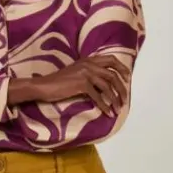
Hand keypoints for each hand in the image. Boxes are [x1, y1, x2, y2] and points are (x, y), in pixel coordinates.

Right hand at [15, 56, 130, 115]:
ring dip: (115, 99)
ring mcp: (86, 73)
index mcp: (89, 59)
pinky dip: (105, 106)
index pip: (111, 59)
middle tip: (125, 98)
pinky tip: (108, 113)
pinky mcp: (82, 84)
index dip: (121, 68)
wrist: (45, 86)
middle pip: (113, 73)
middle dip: (122, 87)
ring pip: (108, 86)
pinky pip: (98, 96)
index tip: (127, 78)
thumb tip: (103, 83)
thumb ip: (89, 73)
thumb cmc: (58, 82)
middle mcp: (89, 64)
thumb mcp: (76, 72)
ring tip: (118, 109)